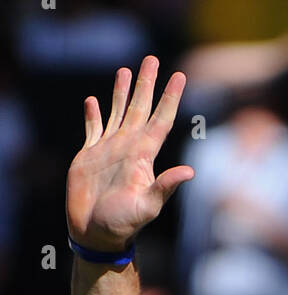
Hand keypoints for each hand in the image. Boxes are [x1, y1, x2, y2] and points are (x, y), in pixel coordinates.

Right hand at [66, 55, 192, 254]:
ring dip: (121, 92)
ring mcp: (109, 150)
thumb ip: (165, 187)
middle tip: (152, 59)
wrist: (96, 234)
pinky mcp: (90, 156)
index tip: (180, 76)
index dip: (170, 98)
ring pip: (117, 113)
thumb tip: (190, 171)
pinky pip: (93, 129)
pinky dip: (93, 114)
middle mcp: (128, 148)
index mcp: (143, 156)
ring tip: (125, 70)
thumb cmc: (123, 225)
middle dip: (146, 84)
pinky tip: (93, 101)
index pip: (161, 120)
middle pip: (139, 108)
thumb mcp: (147, 207)